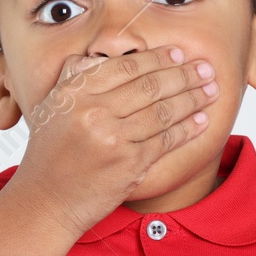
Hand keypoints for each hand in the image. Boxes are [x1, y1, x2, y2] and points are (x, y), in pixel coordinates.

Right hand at [8, 46, 218, 237]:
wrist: (45, 201)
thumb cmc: (49, 155)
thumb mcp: (51, 108)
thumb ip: (74, 79)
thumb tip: (99, 57)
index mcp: (74, 93)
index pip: (125, 68)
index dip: (157, 58)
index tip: (179, 54)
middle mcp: (92, 112)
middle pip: (149, 86)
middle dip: (183, 75)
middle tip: (205, 68)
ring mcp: (112, 138)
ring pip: (162, 112)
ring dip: (192, 99)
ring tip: (210, 90)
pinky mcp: (128, 164)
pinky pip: (165, 140)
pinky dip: (187, 129)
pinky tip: (201, 120)